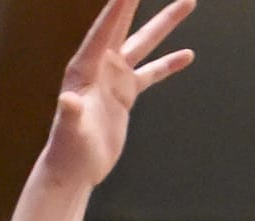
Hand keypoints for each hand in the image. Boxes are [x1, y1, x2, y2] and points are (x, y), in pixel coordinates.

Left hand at [43, 0, 194, 191]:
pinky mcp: (125, 94)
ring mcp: (115, 78)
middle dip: (138, 0)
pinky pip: (152, 73)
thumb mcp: (69, 131)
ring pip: (144, 43)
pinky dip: (168, 64)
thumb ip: (70, 113)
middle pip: (125, 24)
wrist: (74, 170)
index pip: (106, 29)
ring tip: (188, 3)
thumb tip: (67, 101)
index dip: (119, 7)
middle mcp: (101, 65)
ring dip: (165, 24)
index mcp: (86, 67)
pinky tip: (187, 54)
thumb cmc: (68, 151)